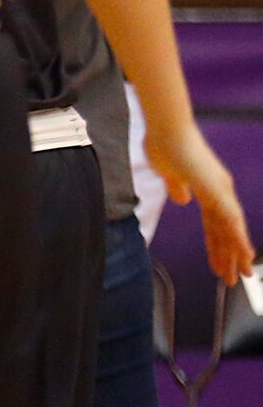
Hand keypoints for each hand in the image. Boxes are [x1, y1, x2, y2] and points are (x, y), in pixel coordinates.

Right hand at [148, 121, 255, 282]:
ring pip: (233, 230)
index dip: (217, 245)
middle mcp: (220, 191)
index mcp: (208, 188)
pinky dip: (238, 241)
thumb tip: (182, 199)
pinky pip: (231, 222)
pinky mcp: (217, 191)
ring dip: (237, 254)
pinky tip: (243, 256)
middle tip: (234, 277)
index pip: (216, 224)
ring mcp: (221, 191)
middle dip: (230, 255)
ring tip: (240, 275)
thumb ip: (176, 186)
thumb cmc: (163, 144)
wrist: (166, 129)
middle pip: (227, 231)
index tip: (218, 263)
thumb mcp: (168, 173)